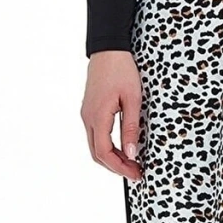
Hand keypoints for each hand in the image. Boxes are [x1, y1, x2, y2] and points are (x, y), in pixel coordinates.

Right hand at [80, 50, 144, 181]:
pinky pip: (96, 135)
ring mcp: (87, 114)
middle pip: (97, 154)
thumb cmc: (121, 69)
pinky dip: (108, 146)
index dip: (120, 168)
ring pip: (95, 146)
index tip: (135, 174)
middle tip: (135, 172)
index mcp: (98, 116)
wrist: (108, 48)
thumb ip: (130, 127)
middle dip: (116, 167)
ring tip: (131, 162)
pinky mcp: (90, 109)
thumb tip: (132, 153)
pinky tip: (122, 146)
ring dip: (111, 157)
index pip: (105, 153)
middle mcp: (88, 118)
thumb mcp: (132, 99)